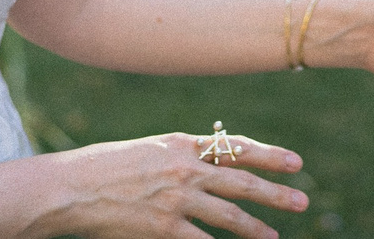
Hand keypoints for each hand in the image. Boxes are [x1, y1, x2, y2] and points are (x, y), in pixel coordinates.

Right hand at [30, 132, 306, 238]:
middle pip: (241, 182)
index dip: (269, 155)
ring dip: (256, 228)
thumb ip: (184, 155)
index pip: (236, 148)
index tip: (295, 163)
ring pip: (228, 215)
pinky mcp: (163, 228)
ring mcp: (175, 199)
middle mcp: (184, 169)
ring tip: (275, 237)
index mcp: (181, 144)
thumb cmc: (106, 167)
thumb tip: (215, 162)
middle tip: (302, 200)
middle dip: (275, 192)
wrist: (71, 188)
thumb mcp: (150, 149)